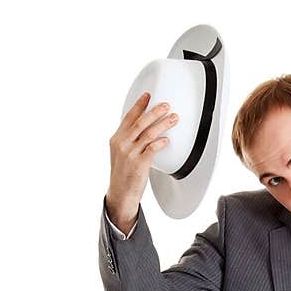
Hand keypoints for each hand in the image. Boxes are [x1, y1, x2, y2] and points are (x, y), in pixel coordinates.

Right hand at [106, 92, 179, 230]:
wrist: (120, 194)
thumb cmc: (123, 176)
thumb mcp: (121, 154)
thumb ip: (130, 141)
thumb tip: (143, 130)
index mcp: (117, 139)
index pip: (128, 117)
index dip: (139, 105)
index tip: (148, 95)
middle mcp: (122, 144)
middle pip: (140, 122)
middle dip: (155, 111)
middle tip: (166, 105)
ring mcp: (130, 154)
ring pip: (148, 133)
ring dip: (163, 124)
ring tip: (173, 119)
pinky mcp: (139, 164)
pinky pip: (152, 149)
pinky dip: (160, 143)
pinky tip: (167, 140)